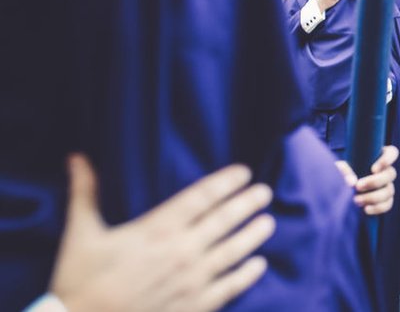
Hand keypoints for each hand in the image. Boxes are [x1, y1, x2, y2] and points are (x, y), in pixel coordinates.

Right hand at [50, 154, 273, 311]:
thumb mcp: (81, 234)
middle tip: (264, 192)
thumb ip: (85, 193)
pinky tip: (259, 265)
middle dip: (247, 203)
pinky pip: (230, 287)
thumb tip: (77, 157)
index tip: (244, 172)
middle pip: (225, 220)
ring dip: (254, 235)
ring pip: (234, 251)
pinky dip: (248, 274)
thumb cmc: (80, 281)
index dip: (226, 182)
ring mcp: (192, 280)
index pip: (202, 197)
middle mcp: (181, 250)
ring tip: (268, 222)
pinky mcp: (195, 306)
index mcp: (157, 228)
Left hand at [335, 146, 397, 215]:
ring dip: (374, 197)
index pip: (392, 152)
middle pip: (391, 174)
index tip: (373, 169)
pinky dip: (378, 208)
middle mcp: (385, 171)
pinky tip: (365, 209)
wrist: (338, 190)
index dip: (387, 159)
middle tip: (358, 186)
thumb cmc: (340, 172)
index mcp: (377, 157)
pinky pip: (388, 204)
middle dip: (375, 182)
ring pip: (389, 191)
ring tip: (356, 200)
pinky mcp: (385, 200)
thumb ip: (344, 170)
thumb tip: (352, 182)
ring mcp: (387, 186)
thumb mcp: (339, 167)